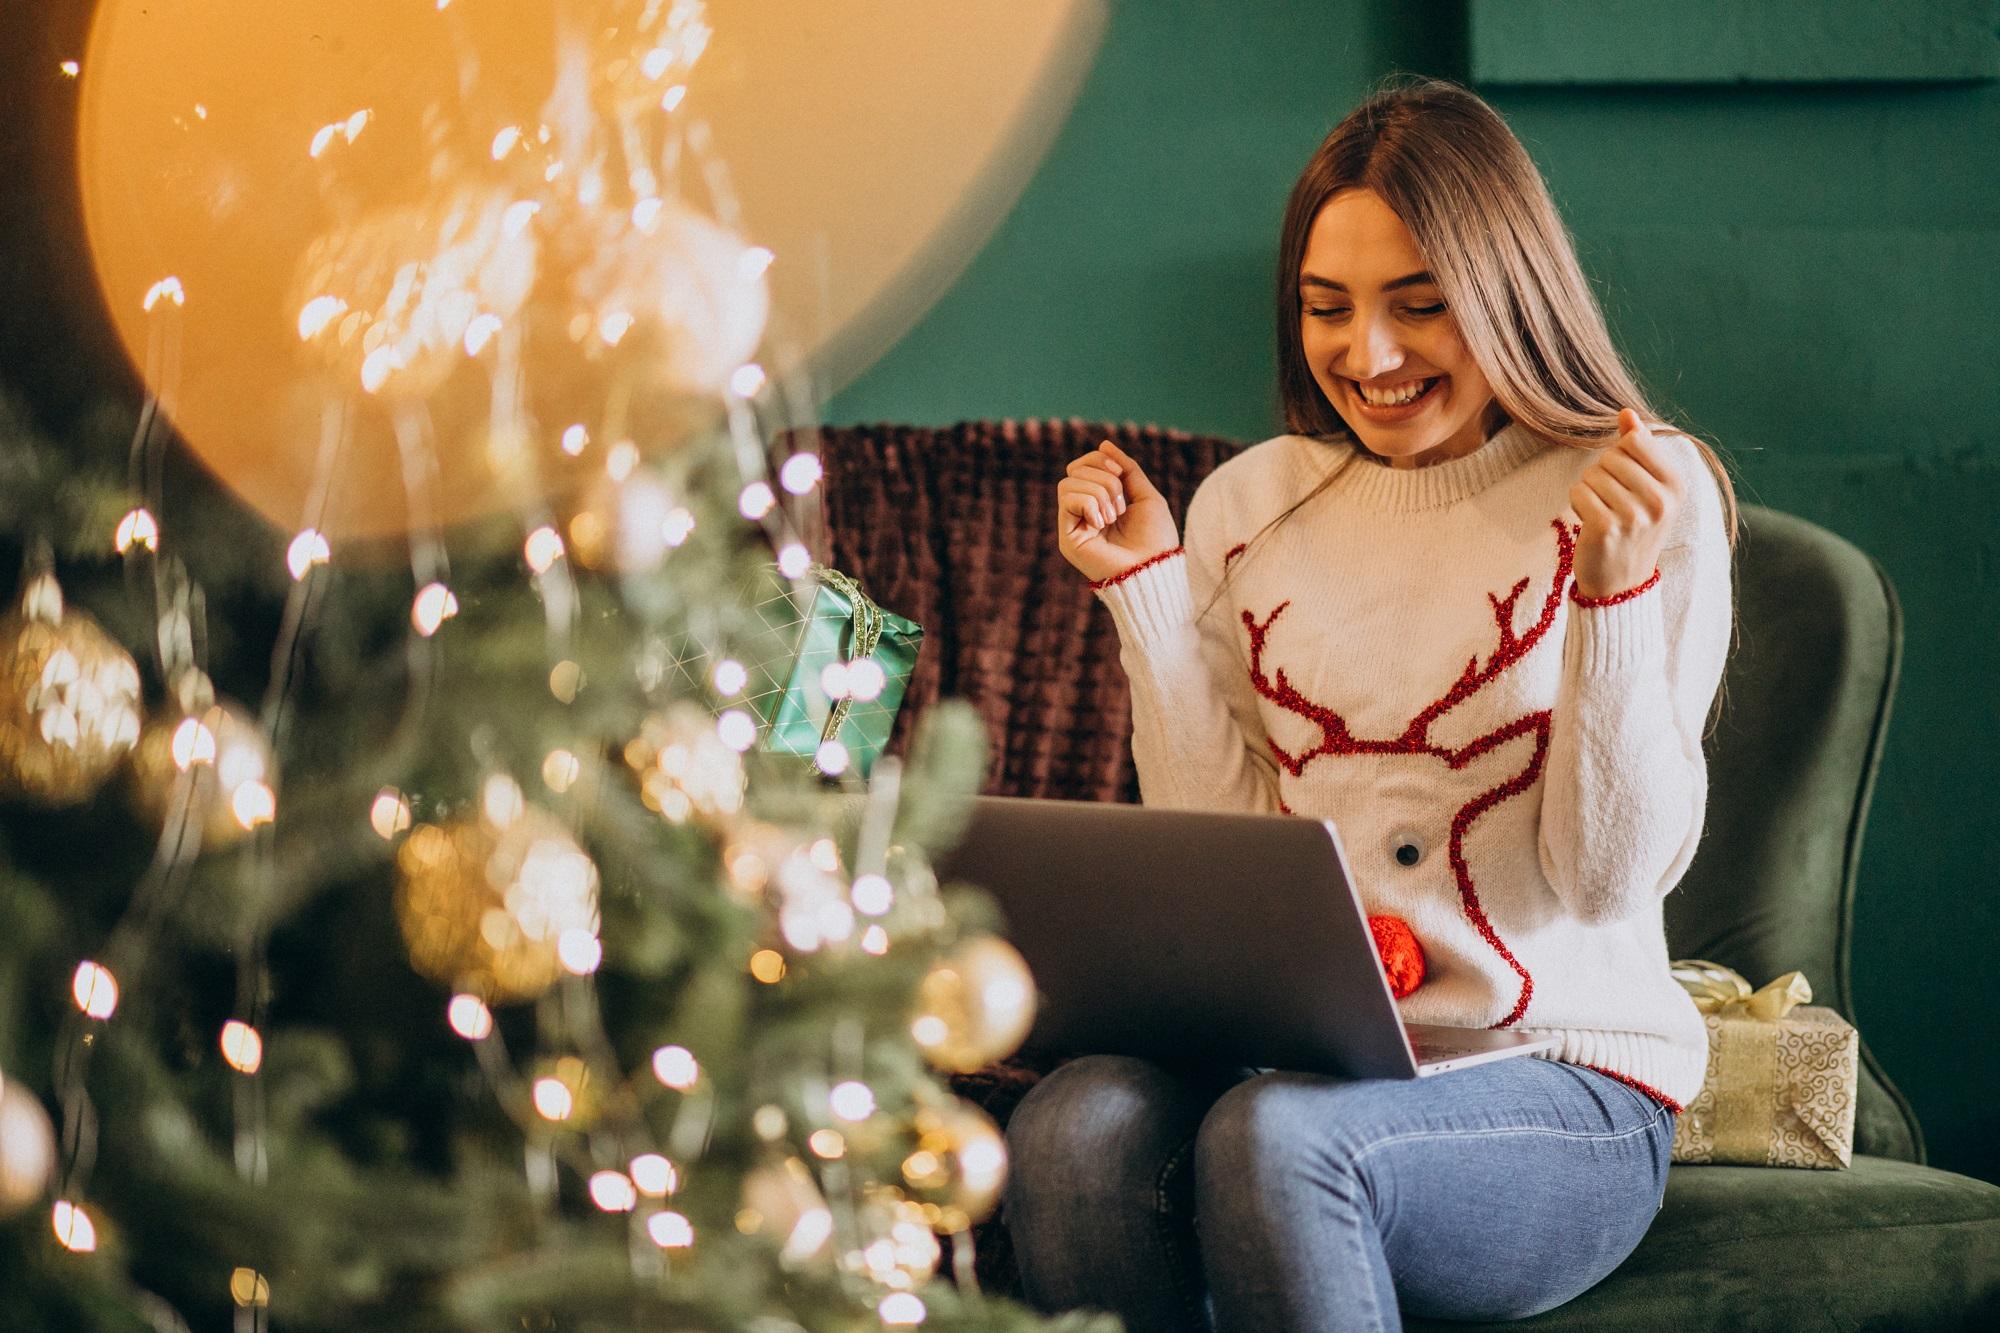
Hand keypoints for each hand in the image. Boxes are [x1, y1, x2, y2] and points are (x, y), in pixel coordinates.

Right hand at [1055, 439, 1180, 583]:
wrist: (1154, 570)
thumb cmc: (1155, 538)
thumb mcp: (1145, 495)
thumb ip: (1126, 469)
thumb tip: (1104, 444)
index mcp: (1099, 503)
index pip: (1082, 466)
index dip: (1100, 461)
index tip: (1120, 474)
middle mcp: (1082, 513)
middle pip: (1074, 471)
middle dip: (1103, 479)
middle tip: (1120, 504)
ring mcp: (1072, 525)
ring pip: (1069, 483)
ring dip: (1099, 493)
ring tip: (1113, 516)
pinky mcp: (1067, 538)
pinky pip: (1068, 499)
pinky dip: (1090, 504)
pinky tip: (1102, 524)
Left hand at [1569, 409, 1682, 599]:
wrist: (1622, 581)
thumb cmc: (1634, 527)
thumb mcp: (1648, 487)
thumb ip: (1639, 447)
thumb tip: (1626, 413)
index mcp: (1676, 485)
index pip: (1635, 441)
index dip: (1620, 454)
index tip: (1626, 478)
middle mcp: (1660, 500)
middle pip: (1611, 457)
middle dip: (1603, 473)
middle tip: (1612, 500)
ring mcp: (1633, 516)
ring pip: (1592, 474)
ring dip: (1589, 490)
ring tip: (1603, 511)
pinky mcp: (1605, 528)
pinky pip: (1578, 492)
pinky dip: (1577, 503)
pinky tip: (1590, 521)